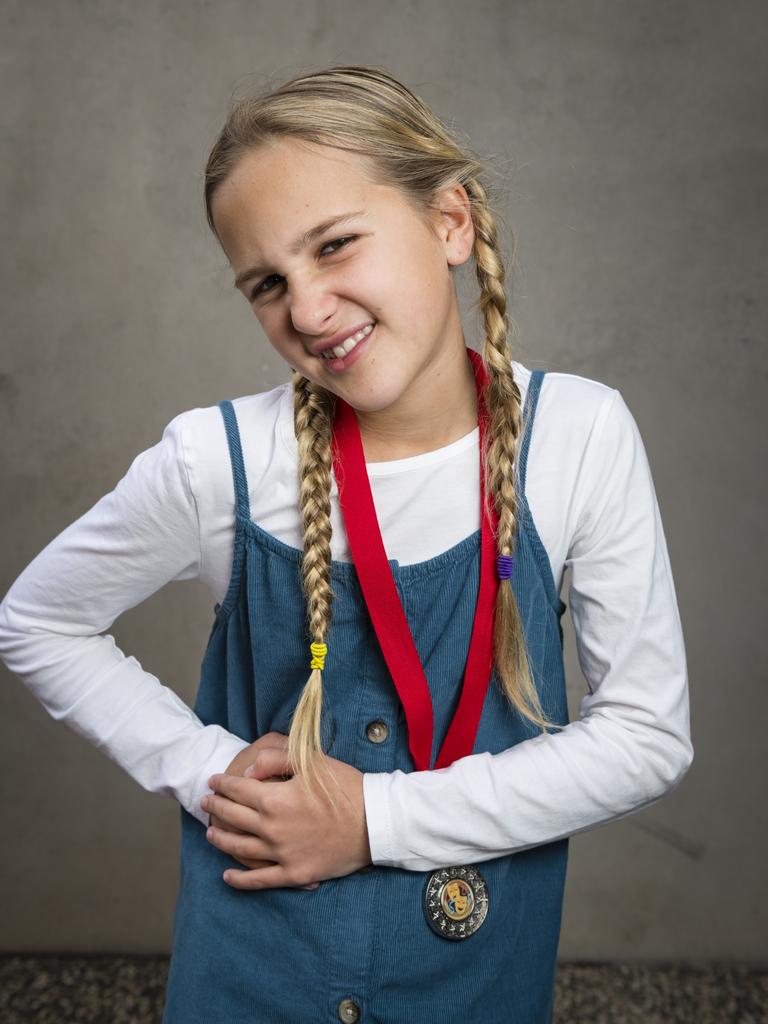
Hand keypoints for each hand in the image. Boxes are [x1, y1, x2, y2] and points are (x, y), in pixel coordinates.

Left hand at [201, 745, 372, 890]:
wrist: (375, 821)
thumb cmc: (345, 787)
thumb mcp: (312, 762)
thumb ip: (275, 760)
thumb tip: (247, 772)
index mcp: (275, 799)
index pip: (238, 790)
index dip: (222, 784)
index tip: (213, 781)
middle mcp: (272, 828)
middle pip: (233, 817)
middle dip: (216, 808)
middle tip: (205, 803)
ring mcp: (281, 854)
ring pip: (239, 848)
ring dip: (221, 840)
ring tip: (210, 833)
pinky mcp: (294, 874)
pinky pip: (260, 880)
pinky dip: (240, 880)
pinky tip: (227, 876)